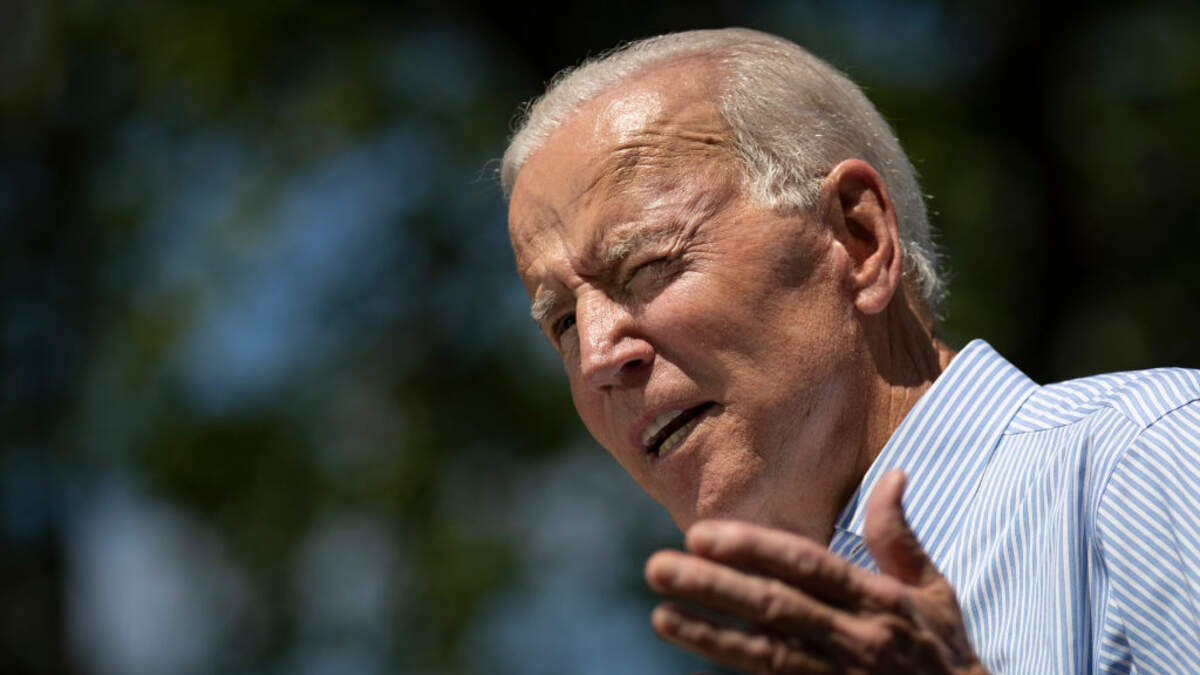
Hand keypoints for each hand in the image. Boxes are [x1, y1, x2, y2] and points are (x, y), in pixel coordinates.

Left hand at [644, 470, 986, 673]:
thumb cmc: (943, 654)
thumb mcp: (934, 594)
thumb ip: (899, 539)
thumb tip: (892, 475)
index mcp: (878, 601)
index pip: (808, 567)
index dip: (755, 550)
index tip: (702, 535)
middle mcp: (856, 639)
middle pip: (775, 608)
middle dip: (714, 587)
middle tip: (658, 568)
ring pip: (766, 653)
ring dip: (709, 636)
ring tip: (661, 616)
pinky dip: (735, 668)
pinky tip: (696, 655)